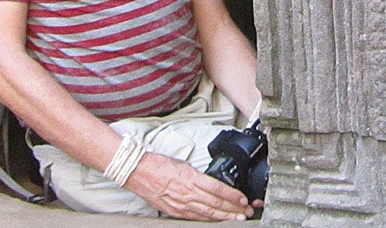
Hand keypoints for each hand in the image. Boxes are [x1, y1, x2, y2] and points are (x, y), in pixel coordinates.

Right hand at [126, 152, 254, 220]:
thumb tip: (212, 183)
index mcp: (191, 178)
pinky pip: (196, 217)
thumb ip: (198, 175)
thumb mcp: (184, 165)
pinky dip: (209, 219)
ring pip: (208, 213)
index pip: (217, 188)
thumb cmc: (159, 165)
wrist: (138, 172)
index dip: (232, 195)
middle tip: (246, 211)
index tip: (243, 198)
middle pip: (216, 203)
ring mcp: (181, 204)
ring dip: (225, 216)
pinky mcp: (175, 211)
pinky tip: (218, 220)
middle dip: (233, 209)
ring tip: (238, 218)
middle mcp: (187, 193)